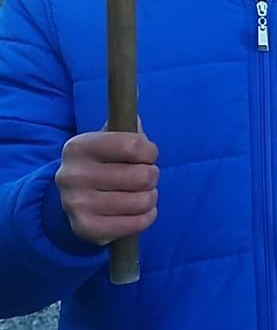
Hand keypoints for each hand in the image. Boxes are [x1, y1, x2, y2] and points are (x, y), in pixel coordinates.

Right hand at [54, 130, 160, 245]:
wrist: (76, 200)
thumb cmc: (104, 164)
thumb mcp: (109, 140)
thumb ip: (126, 125)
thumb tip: (136, 101)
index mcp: (79, 147)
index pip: (134, 145)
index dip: (150, 152)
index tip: (147, 155)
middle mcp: (72, 175)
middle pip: (142, 176)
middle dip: (152, 176)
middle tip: (143, 178)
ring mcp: (76, 204)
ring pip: (142, 201)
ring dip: (150, 198)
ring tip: (139, 194)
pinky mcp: (86, 228)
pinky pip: (137, 223)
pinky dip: (147, 217)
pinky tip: (137, 212)